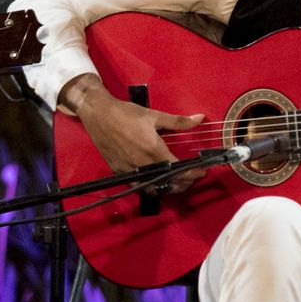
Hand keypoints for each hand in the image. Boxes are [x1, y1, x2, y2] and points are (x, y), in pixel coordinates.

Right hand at [67, 75, 205, 188]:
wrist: (99, 114)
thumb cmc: (126, 113)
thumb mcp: (154, 115)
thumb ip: (178, 122)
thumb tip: (200, 118)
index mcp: (153, 149)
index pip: (179, 168)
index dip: (193, 173)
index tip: (202, 171)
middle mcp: (143, 164)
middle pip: (168, 182)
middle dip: (184, 182)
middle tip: (192, 176)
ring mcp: (130, 170)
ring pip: (153, 188)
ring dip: (168, 187)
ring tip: (177, 182)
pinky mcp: (119, 172)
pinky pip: (138, 185)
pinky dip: (150, 186)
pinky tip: (156, 181)